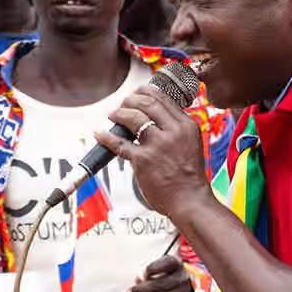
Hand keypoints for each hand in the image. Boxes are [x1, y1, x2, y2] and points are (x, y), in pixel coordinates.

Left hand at [95, 85, 212, 218]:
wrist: (190, 200)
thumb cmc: (190, 177)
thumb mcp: (191, 144)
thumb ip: (176, 130)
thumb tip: (157, 119)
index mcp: (186, 125)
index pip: (163, 98)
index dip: (145, 92)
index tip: (137, 93)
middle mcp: (173, 131)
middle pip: (147, 103)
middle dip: (130, 100)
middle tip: (123, 104)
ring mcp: (157, 145)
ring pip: (133, 117)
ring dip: (119, 114)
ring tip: (113, 116)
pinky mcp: (143, 160)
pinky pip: (120, 144)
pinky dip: (107, 137)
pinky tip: (100, 133)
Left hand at [125, 256, 193, 291]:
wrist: (183, 287)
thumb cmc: (166, 273)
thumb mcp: (160, 265)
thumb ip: (149, 270)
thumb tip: (137, 280)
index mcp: (175, 263)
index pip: (165, 264)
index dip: (153, 269)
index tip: (143, 274)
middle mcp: (181, 278)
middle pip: (160, 285)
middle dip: (142, 290)